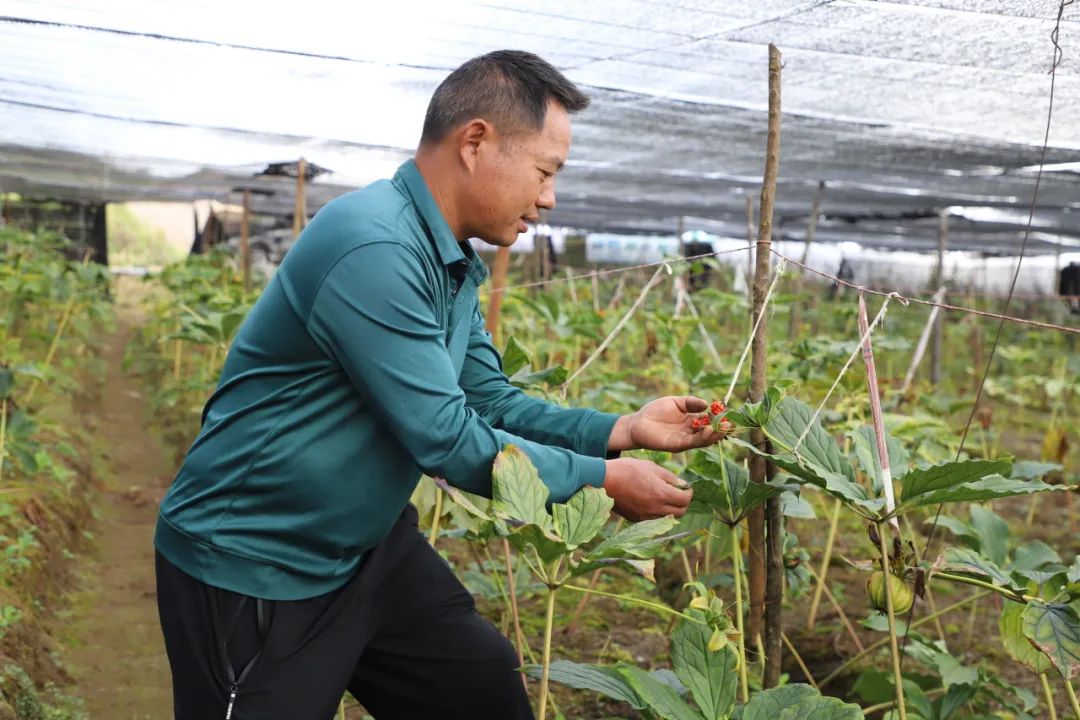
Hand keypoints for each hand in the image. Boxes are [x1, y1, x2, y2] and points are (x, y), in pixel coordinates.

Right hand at [602, 458, 692, 520]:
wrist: (603, 480)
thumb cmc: (627, 469)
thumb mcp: (651, 467)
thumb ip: (669, 477)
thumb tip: (683, 485)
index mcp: (661, 493)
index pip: (685, 500)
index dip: (689, 493)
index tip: (686, 487)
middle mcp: (655, 508)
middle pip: (680, 512)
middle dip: (683, 503)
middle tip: (678, 493)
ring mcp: (645, 516)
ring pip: (668, 518)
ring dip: (671, 509)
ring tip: (665, 497)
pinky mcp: (636, 519)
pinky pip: (654, 519)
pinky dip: (658, 512)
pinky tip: (652, 501)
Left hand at [609, 396, 728, 452]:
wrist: (637, 423)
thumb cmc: (654, 411)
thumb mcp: (674, 402)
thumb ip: (690, 402)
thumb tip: (706, 404)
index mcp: (691, 421)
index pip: (709, 421)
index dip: (719, 419)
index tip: (729, 414)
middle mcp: (690, 432)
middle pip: (709, 432)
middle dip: (721, 429)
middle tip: (732, 424)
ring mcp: (684, 439)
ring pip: (703, 439)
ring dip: (714, 435)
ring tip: (724, 428)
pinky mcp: (677, 445)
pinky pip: (692, 442)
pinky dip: (701, 437)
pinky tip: (708, 429)